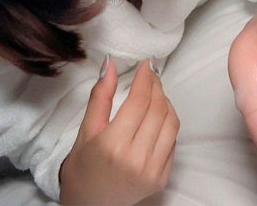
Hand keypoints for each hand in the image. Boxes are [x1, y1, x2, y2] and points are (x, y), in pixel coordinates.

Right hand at [60, 59, 179, 204]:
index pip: (139, 102)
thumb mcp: (86, 130)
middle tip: (150, 75)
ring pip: (171, 123)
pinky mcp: (162, 178)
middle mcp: (136, 159)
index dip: (145, 78)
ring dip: (166, 102)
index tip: (146, 64)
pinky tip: (157, 115)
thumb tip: (110, 65)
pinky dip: (168, 123)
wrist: (90, 204)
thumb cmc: (83, 167)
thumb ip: (101, 96)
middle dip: (156, 86)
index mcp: (113, 145)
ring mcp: (152, 171)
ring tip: (155, 93)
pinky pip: (173, 142)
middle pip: (158, 109)